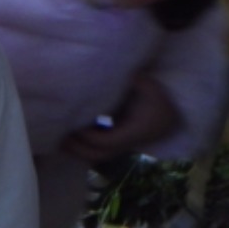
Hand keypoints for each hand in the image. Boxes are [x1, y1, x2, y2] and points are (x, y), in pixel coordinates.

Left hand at [57, 73, 179, 165]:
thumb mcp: (149, 86)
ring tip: (58, 137)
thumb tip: (118, 71)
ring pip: (96, 155)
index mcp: (133, 131)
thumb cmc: (158, 98)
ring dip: (77, 149)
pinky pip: (97, 149)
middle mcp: (126, 143)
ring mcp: (121, 146)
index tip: (75, 122)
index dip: (89, 135)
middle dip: (77, 148)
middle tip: (58, 136)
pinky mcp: (116, 143)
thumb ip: (135, 80)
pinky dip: (83, 144)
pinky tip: (69, 133)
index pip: (106, 141)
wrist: (170, 115)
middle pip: (97, 155)